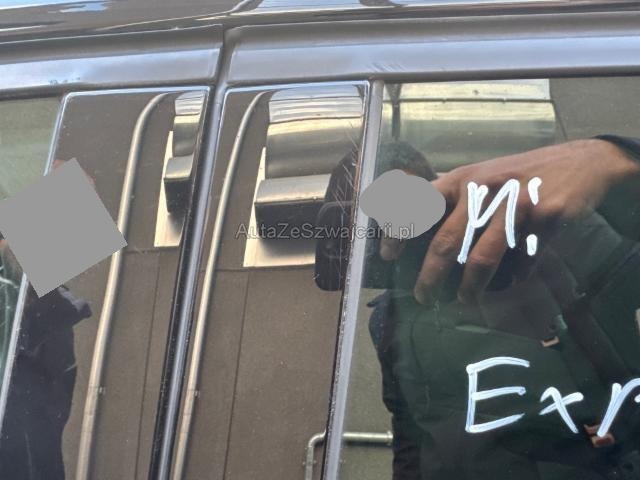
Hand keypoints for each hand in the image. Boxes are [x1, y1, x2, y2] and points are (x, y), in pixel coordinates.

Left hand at [380, 139, 639, 304]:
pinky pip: (524, 258)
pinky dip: (516, 276)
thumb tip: (424, 241)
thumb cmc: (520, 175)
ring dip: (469, 287)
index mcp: (462, 179)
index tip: (388, 257)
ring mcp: (513, 202)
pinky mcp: (544, 216)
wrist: (580, 162)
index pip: (419, 205)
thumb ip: (455, 201)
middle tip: (423, 297)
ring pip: (482, 257)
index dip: (399, 231)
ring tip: (463, 301)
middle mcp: (483, 189)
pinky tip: (513, 282)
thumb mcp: (480, 178)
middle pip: (446, 242)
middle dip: (429, 276)